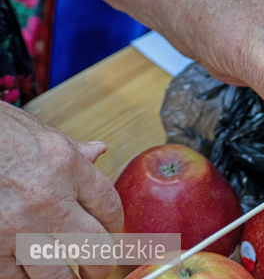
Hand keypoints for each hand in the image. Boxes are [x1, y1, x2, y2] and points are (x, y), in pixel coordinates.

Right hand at [0, 102, 121, 278]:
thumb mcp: (37, 131)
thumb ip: (72, 149)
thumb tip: (98, 151)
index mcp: (66, 166)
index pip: (109, 205)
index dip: (116, 226)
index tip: (113, 236)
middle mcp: (48, 199)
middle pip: (94, 247)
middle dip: (102, 265)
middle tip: (100, 270)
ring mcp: (18, 228)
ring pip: (57, 274)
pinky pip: (16, 278)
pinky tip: (31, 276)